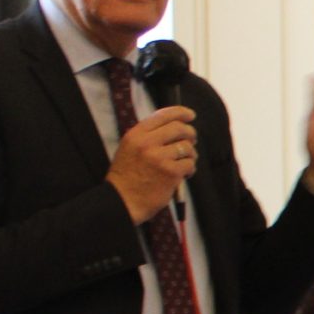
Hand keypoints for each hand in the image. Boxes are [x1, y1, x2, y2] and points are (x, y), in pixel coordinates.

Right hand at [104, 106, 199, 222]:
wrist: (122, 200)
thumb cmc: (127, 176)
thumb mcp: (130, 148)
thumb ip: (148, 136)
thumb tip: (175, 125)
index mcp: (135, 134)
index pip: (163, 115)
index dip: (181, 113)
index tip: (190, 115)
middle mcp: (147, 143)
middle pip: (179, 128)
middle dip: (190, 133)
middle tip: (192, 140)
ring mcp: (159, 158)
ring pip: (187, 147)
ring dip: (190, 154)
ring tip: (184, 162)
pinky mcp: (171, 172)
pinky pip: (189, 163)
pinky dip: (189, 169)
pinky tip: (182, 174)